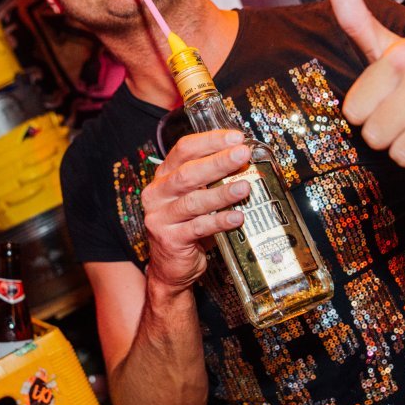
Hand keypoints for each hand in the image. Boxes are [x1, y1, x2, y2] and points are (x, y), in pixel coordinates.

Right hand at [141, 130, 252, 289]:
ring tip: (244, 187)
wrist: (170, 267)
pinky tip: (236, 217)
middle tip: (241, 154)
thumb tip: (246, 162)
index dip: (209, 141)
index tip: (235, 137)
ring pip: (193, 201)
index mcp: (164, 177)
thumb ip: (212, 181)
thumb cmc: (188, 226)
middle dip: (217, 162)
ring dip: (221, 193)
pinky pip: (198, 228)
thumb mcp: (195, 198)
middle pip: (187, 173)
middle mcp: (158, 194)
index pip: (183, 150)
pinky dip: (219, 221)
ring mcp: (161, 218)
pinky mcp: (170, 240)